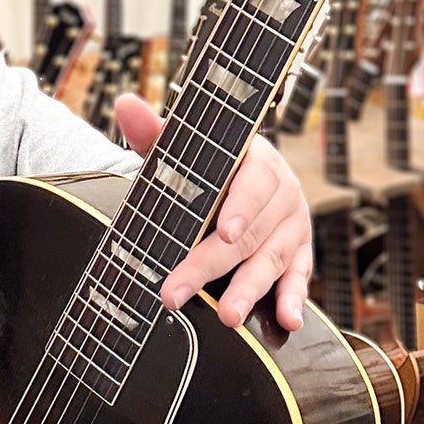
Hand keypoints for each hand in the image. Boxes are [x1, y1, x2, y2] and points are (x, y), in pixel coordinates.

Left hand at [113, 93, 312, 330]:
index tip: (223, 232)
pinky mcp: (299, 253)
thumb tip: (124, 102)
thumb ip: (155, 131)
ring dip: (250, 290)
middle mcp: (283, 192)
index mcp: (260, 161)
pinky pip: (299, 277)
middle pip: (250, 232)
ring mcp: (293, 225)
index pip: (255, 182)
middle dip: (212, 265)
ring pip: (272, 260)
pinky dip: (293, 299)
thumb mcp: (183, 149)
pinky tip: (286, 321)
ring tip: (228, 317)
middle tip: (178, 292)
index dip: (241, 207)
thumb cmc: (208, 168)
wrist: (238, 181)